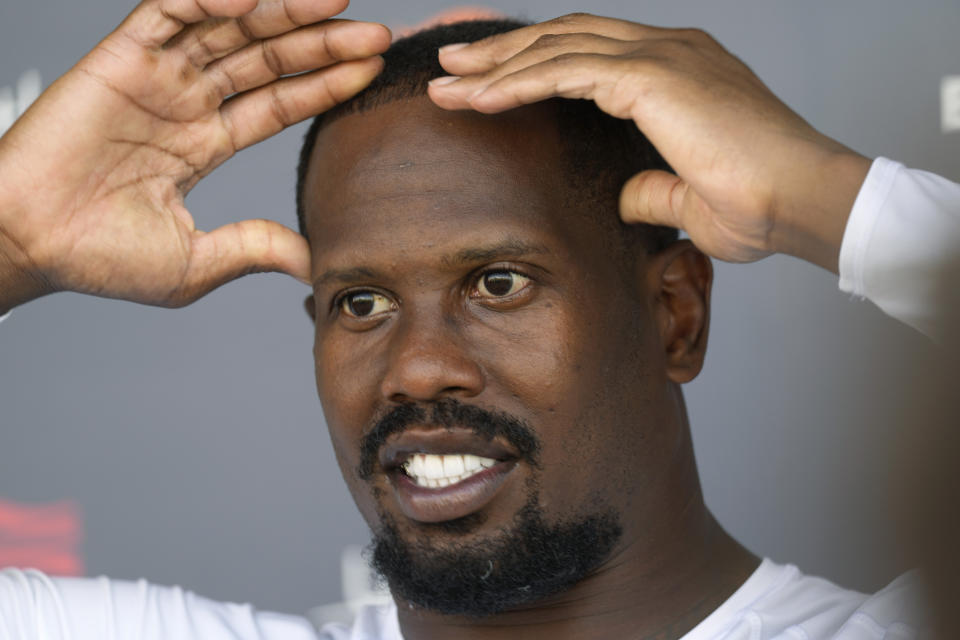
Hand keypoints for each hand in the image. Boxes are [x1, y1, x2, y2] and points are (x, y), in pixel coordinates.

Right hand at [0, 0, 389, 312]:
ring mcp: (155, 77)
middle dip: (321, 43)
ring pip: (230, 28)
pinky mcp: (119, 57)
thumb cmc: (100, 259)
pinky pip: (168, 12)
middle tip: (376, 33)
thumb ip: (255, 248)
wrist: (30, 244)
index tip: (372, 72)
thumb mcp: (197, 262)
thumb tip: (316, 261)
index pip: (279, 103)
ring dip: (283, 12)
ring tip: (335, 0)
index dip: (324, 84)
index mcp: (204, 142)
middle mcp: (185, 102)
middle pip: (267, 59)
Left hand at [428, 13, 869, 271]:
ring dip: (495, 64)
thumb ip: (653, 190)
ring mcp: (660, 56)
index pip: (588, 52)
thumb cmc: (762, 204)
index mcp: (676, 70)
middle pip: (564, 36)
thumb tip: (624, 195)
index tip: (488, 81)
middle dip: (502, 52)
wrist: (805, 202)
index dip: (535, 62)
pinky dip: (517, 83)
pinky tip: (478, 99)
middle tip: (450, 63)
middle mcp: (666, 50)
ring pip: (557, 46)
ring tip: (444, 80)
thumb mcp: (690, 200)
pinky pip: (566, 71)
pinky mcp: (653, 76)